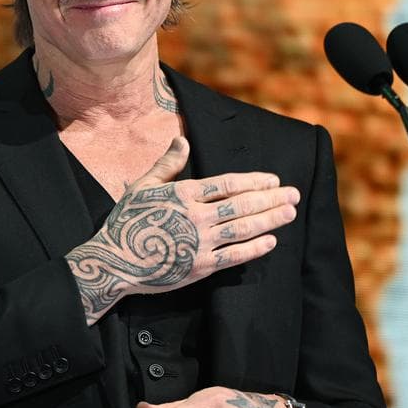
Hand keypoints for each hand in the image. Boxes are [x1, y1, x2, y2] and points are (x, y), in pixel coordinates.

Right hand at [65, 136, 300, 323]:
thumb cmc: (126, 222)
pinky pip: (234, 256)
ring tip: (289, 212)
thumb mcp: (142, 187)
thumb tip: (183, 140)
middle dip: (270, 198)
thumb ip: (167, 165)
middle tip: (293, 194)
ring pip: (243, 228)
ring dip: (270, 219)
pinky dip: (254, 248)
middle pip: (241, 204)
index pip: (227, 184)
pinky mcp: (200, 267)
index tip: (272, 180)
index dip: (253, 181)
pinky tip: (271, 241)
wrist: (114, 262)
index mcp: (183, 194)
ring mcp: (199, 243)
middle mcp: (195, 217)